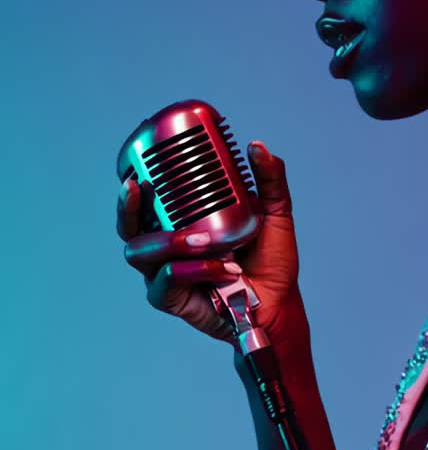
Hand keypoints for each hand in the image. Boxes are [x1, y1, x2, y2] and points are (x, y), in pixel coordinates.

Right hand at [116, 141, 302, 344]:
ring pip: (140, 252)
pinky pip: (167, 278)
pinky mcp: (170, 299)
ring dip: (169, 241)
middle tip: (139, 188)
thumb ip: (270, 180)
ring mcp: (164, 273)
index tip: (135, 169)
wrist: (280, 303)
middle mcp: (166, 247)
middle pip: (127, 226)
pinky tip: (221, 269)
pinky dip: (194, 269)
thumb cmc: (271, 262)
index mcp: (181, 223)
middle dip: (127, 207)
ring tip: (203, 240)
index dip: (131, 186)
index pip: (145, 202)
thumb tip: (257, 146)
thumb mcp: (274, 214)